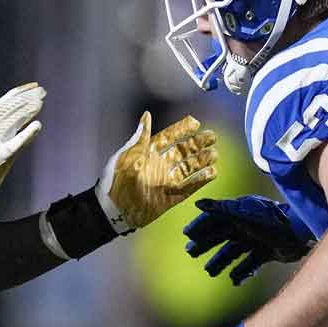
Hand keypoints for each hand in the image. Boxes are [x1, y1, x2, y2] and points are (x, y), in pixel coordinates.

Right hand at [0, 82, 45, 206]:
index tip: (31, 87)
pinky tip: (37, 125)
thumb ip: (11, 139)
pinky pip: (15, 143)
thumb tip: (32, 128)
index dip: (18, 94)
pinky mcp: (0, 156)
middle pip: (10, 109)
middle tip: (42, 91)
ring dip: (27, 110)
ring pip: (12, 120)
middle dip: (26, 98)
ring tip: (40, 101)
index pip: (3, 104)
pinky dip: (26, 133)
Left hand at [96, 113, 217, 232]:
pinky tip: (212, 173)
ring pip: (189, 168)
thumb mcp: (127, 156)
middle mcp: (160, 166)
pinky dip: (200, 181)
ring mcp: (166, 181)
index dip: (182, 129)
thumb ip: (141, 138)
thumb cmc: (115, 181)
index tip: (195, 122)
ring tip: (214, 154)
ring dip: (202, 161)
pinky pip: (189, 188)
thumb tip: (146, 115)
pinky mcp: (170, 198)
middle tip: (212, 136)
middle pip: (183, 151)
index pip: (169, 137)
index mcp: (148, 153)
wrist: (113, 211)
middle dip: (198, 143)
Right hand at [184, 196, 314, 283]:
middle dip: (206, 244)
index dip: (201, 226)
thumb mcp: (245, 215)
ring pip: (234, 252)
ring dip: (221, 261)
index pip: (215, 219)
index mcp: (240, 214)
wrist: (302, 235)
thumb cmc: (273, 222)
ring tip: (210, 272)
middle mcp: (248, 226)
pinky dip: (242, 272)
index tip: (188, 235)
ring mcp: (258, 239)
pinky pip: (250, 263)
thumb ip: (221, 209)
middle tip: (191, 253)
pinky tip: (234, 281)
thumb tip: (198, 203)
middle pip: (221, 235)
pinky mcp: (268, 252)